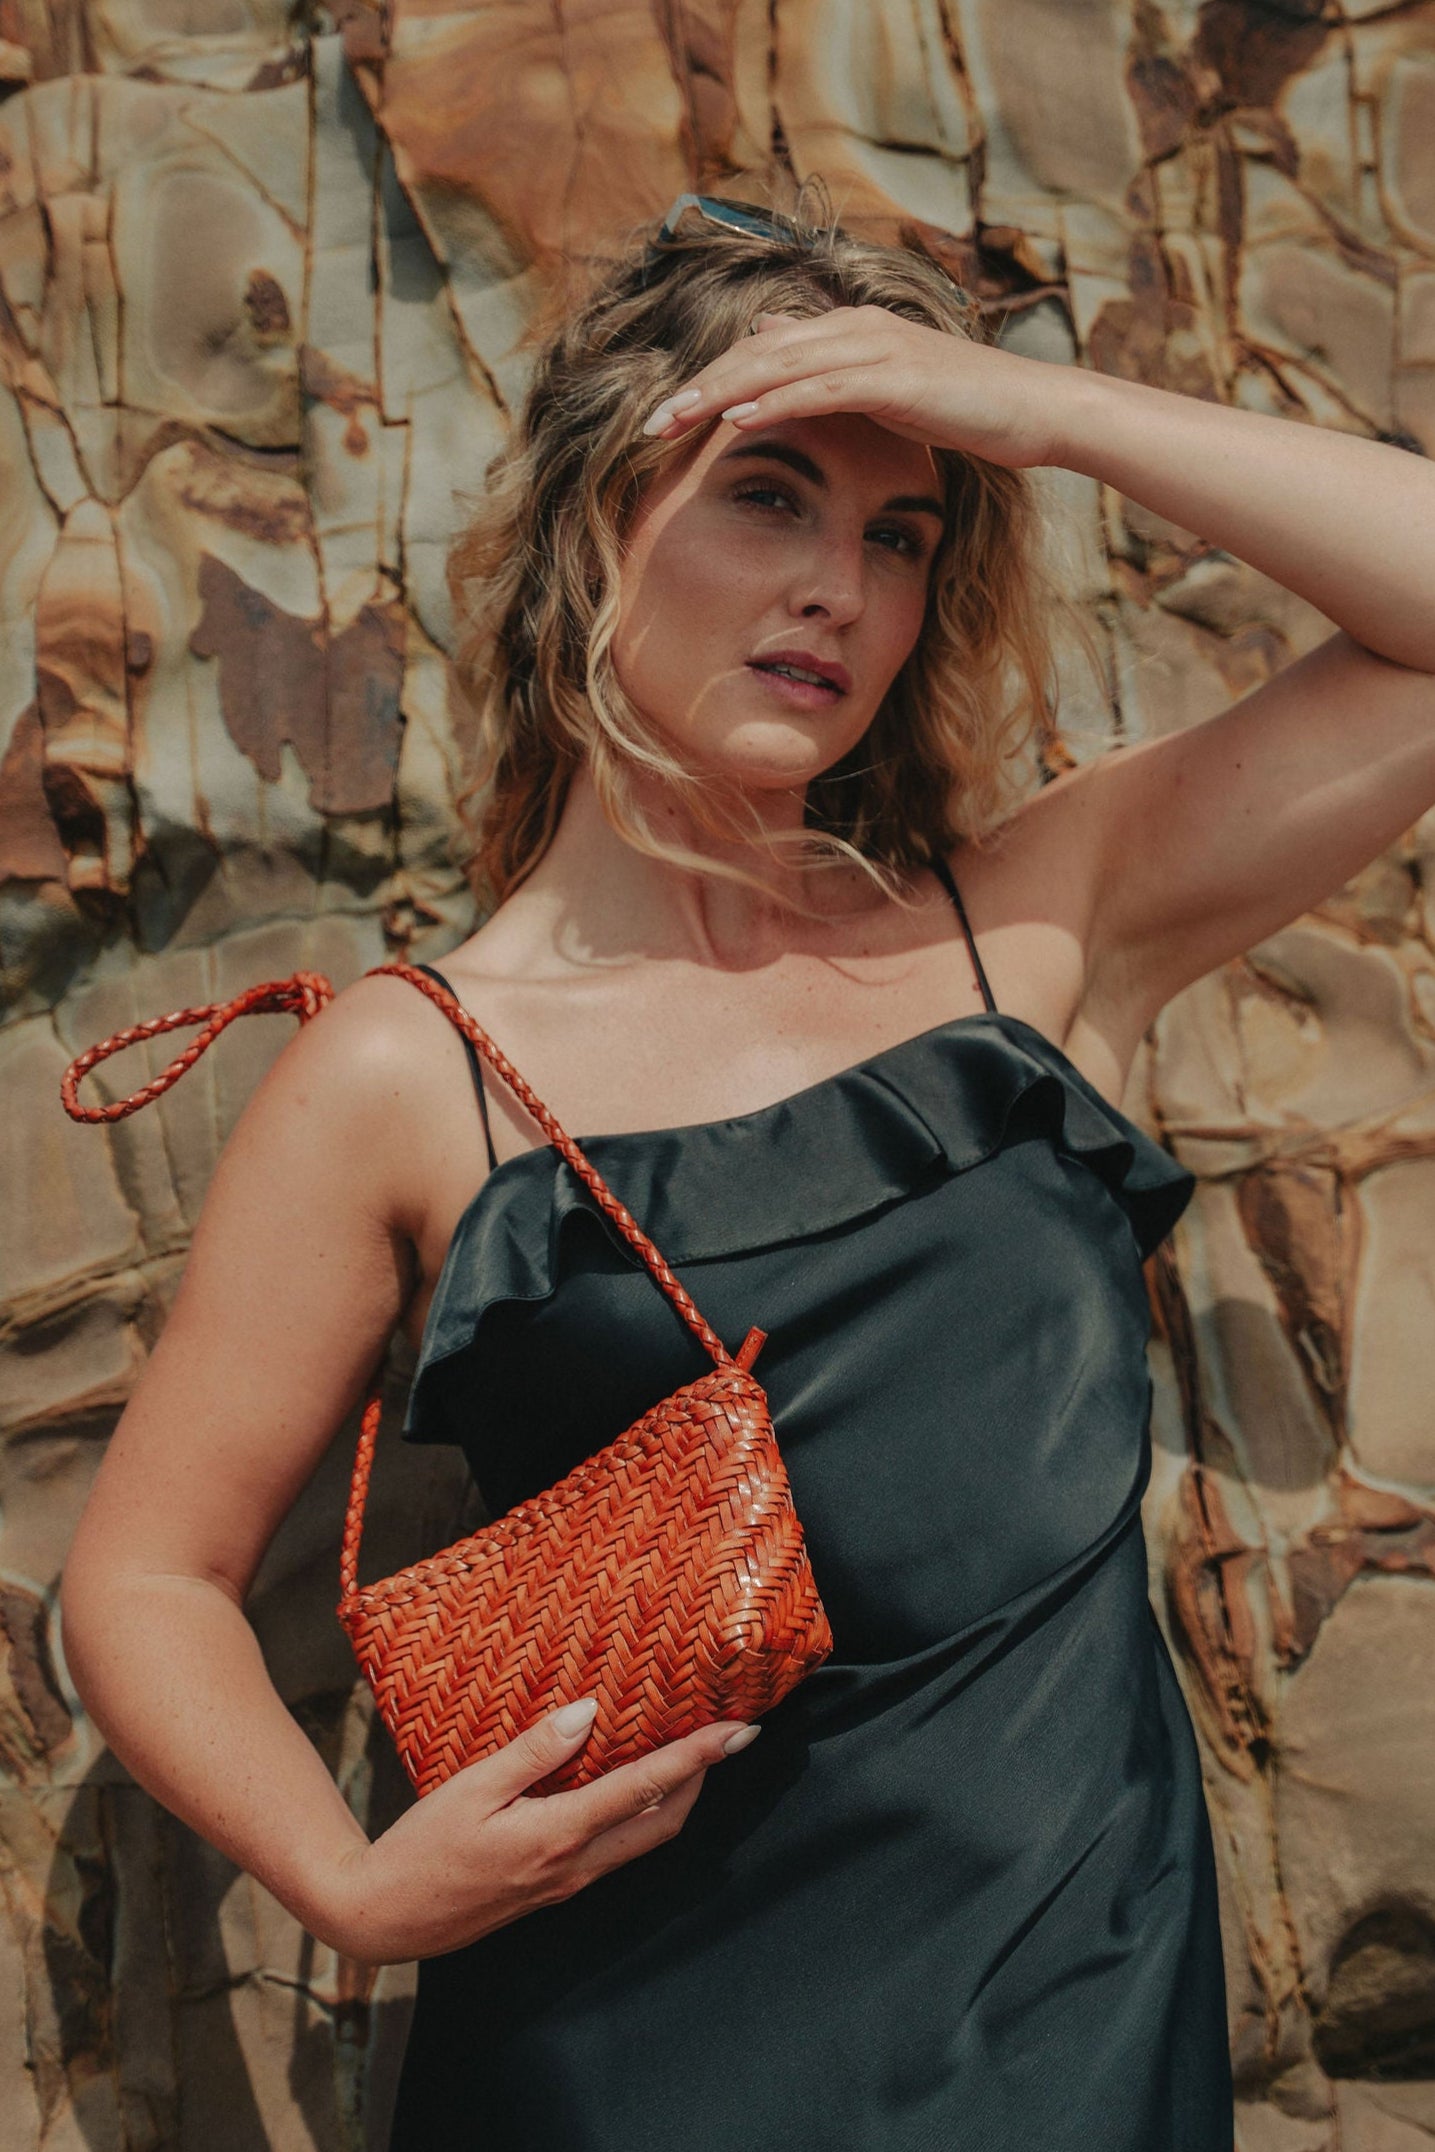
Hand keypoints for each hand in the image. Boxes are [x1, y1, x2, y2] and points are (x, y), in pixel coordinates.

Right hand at [317, 1700, 759, 1962]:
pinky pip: (615, 1849)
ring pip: (643, 1840)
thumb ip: (534, 1751)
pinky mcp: (552, 1888)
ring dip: (677, 1797)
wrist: (386, 1917)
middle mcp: (573, 1866)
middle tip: (731, 1736)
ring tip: (693, 1755)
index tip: (736, 1731)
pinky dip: (640, 1814)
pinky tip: (631, 1786)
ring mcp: (566, 1883)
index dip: (696, 1757)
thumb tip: (589, 1712)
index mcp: (556, 1836)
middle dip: (703, 1779)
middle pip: (662, 1821)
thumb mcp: (471, 1787)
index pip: (644, 1787)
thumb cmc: (422, 1848)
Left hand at [640, 305, 1069, 470]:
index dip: (709, 381)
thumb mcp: (883, 384)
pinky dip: (774, 403)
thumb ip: (828, 365)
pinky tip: (736, 422)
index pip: (760, 352)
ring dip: (719, 395)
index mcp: (847, 329)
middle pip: (754, 353)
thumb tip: (770, 336)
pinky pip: (819, 390)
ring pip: (776, 367)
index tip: (665, 417)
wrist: (1031, 410)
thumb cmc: (961, 406)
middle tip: (648, 424)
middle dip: (697, 388)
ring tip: (673, 423)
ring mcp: (873, 348)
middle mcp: (852, 327)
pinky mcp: (892, 377)